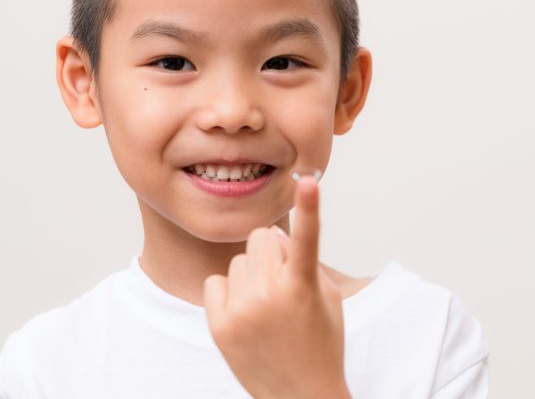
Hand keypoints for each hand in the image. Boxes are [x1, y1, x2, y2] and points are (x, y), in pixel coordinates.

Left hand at [203, 175, 350, 398]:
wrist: (300, 396)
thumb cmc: (320, 342)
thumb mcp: (326, 297)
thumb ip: (301, 260)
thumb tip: (270, 236)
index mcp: (302, 288)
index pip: (306, 238)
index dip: (310, 207)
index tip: (309, 179)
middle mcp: (269, 297)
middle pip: (261, 237)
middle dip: (271, 252)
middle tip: (281, 281)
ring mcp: (240, 312)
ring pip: (239, 260)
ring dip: (252, 274)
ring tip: (265, 305)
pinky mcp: (218, 326)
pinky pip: (216, 282)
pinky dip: (230, 291)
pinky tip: (243, 313)